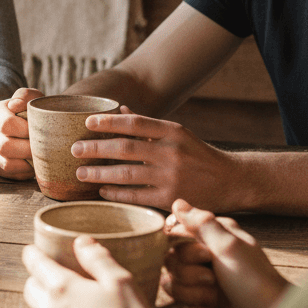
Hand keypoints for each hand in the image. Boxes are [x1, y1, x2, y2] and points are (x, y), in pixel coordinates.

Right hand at [0, 87, 43, 178]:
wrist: (30, 127)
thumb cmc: (33, 112)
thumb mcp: (33, 98)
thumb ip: (25, 96)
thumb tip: (15, 105)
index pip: (7, 124)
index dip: (27, 130)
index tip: (42, 131)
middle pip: (5, 146)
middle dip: (29, 149)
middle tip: (45, 148)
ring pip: (6, 163)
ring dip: (27, 162)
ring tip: (40, 156)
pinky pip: (8, 174)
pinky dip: (24, 171)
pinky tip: (32, 163)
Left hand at [23, 236, 157, 307]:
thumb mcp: (121, 283)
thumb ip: (99, 259)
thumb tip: (82, 242)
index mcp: (62, 287)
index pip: (34, 263)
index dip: (32, 253)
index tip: (34, 250)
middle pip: (30, 287)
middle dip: (37, 279)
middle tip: (53, 276)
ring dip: (46, 304)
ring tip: (68, 304)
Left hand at [69, 106, 238, 210]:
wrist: (233, 181)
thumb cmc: (198, 155)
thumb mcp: (178, 134)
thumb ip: (148, 125)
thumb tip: (120, 109)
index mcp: (172, 131)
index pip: (134, 122)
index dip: (108, 121)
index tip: (87, 122)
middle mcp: (171, 152)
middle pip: (124, 147)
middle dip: (95, 148)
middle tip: (74, 149)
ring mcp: (171, 176)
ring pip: (126, 173)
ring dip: (99, 173)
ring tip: (80, 172)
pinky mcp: (171, 198)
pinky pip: (136, 195)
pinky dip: (116, 192)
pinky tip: (102, 190)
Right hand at [161, 199, 289, 307]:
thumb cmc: (255, 280)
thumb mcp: (229, 246)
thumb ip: (201, 223)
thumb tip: (178, 203)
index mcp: (212, 239)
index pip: (174, 237)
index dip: (184, 250)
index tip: (206, 256)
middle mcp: (205, 259)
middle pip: (170, 263)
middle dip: (189, 275)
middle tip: (213, 279)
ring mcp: (203, 284)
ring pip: (172, 286)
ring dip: (194, 295)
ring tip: (215, 299)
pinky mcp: (202, 306)